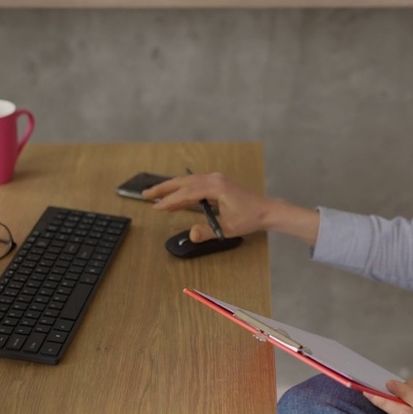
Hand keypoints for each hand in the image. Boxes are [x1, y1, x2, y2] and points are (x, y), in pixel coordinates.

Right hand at [144, 172, 272, 241]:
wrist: (266, 210)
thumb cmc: (250, 218)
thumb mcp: (228, 228)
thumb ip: (208, 231)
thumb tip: (191, 234)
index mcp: (216, 187)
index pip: (187, 192)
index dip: (170, 200)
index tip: (156, 207)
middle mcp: (214, 179)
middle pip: (183, 182)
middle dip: (164, 188)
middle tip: (146, 194)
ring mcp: (216, 179)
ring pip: (188, 182)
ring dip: (172, 188)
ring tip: (155, 197)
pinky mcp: (217, 183)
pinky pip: (195, 185)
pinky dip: (183, 191)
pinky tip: (175, 200)